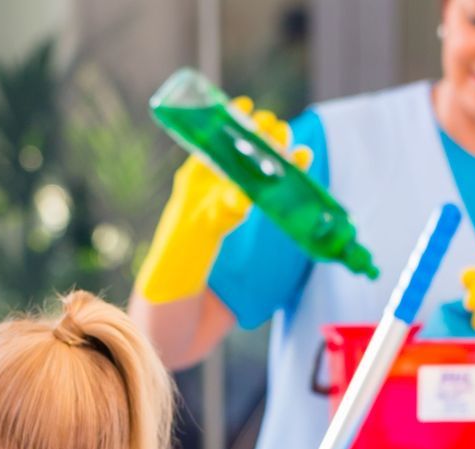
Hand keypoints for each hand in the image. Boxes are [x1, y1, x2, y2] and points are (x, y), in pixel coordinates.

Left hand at [135, 98, 310, 303]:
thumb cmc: (174, 271)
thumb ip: (217, 215)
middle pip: (241, 159)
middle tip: (282, 129)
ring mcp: (228, 217)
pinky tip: (300, 185)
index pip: (214, 145)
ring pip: (258, 181)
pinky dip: (285, 194)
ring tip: (300, 155)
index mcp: (192, 187)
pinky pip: (266, 209)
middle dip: (263, 143)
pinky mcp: (243, 239)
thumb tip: (243, 196)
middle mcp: (210, 196)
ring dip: (279, 167)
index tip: (245, 106)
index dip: (229, 125)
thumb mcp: (195, 239)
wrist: (178, 315)